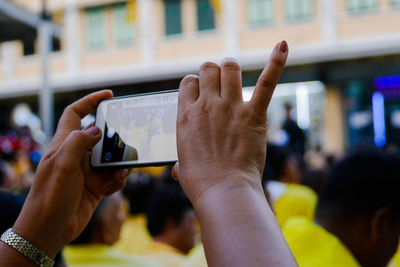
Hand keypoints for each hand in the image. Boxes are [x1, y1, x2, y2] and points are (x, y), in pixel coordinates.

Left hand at [12, 90, 128, 257]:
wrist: (50, 229)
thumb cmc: (50, 196)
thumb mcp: (63, 166)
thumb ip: (79, 142)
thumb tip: (96, 129)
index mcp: (65, 143)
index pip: (76, 113)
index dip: (91, 101)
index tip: (109, 95)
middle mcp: (77, 154)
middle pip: (101, 136)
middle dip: (116, 139)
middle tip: (129, 140)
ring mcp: (87, 170)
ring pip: (111, 158)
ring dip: (119, 164)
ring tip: (120, 174)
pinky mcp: (96, 185)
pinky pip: (113, 176)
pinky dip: (117, 181)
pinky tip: (111, 189)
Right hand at [173, 41, 288, 204]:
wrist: (223, 190)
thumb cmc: (201, 183)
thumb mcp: (183, 169)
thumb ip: (180, 162)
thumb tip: (177, 170)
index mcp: (186, 116)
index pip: (188, 82)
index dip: (195, 84)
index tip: (201, 94)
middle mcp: (207, 105)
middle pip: (208, 69)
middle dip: (212, 72)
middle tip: (218, 82)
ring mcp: (231, 107)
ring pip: (230, 69)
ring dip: (231, 68)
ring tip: (233, 73)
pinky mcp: (254, 114)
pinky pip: (267, 82)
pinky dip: (276, 62)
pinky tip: (282, 45)